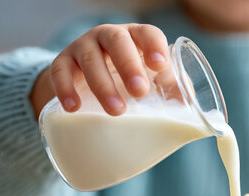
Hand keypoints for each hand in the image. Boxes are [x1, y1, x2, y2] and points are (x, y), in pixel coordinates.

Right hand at [32, 23, 169, 116]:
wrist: (85, 83)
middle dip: (129, 66)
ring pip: (90, 59)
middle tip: (139, 92)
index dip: (154, 46)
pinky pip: (60, 72)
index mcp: (136, 38)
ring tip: (116, 110)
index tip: (160, 65)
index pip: (147, 33)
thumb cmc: (127, 81)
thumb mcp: (149, 81)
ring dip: (103, 85)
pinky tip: (74, 107)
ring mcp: (83, 47)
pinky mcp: (62, 62)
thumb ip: (170, 88)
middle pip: (119, 43)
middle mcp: (109, 37)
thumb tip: (188, 103)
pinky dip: (65, 89)